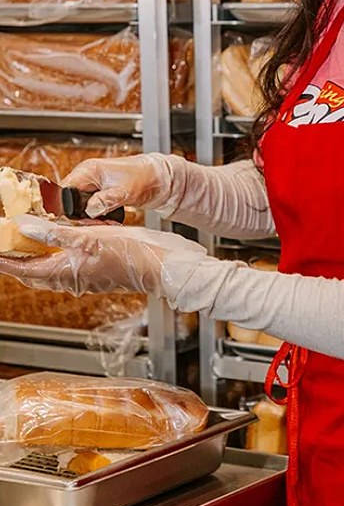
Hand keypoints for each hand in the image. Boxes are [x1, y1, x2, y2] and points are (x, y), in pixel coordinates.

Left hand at [0, 215, 206, 298]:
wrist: (165, 266)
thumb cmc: (133, 255)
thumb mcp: (90, 236)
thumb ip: (55, 232)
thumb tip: (24, 227)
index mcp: (67, 272)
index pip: (24, 269)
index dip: (4, 260)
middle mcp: (74, 278)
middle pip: (35, 270)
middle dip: (16, 258)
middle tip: (4, 243)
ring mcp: (87, 276)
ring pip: (51, 267)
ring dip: (36, 254)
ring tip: (25, 237)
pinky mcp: (99, 270)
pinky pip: (69, 263)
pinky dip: (57, 251)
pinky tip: (62, 238)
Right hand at [63, 153, 173, 217]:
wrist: (161, 180)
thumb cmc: (145, 177)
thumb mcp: (124, 191)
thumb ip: (105, 200)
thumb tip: (89, 210)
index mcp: (88, 170)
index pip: (64, 189)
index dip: (65, 207)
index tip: (74, 221)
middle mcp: (87, 177)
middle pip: (69, 201)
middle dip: (80, 216)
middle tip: (95, 224)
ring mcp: (93, 186)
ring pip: (80, 207)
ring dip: (90, 218)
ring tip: (105, 223)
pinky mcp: (100, 194)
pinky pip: (90, 209)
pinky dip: (97, 217)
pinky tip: (107, 222)